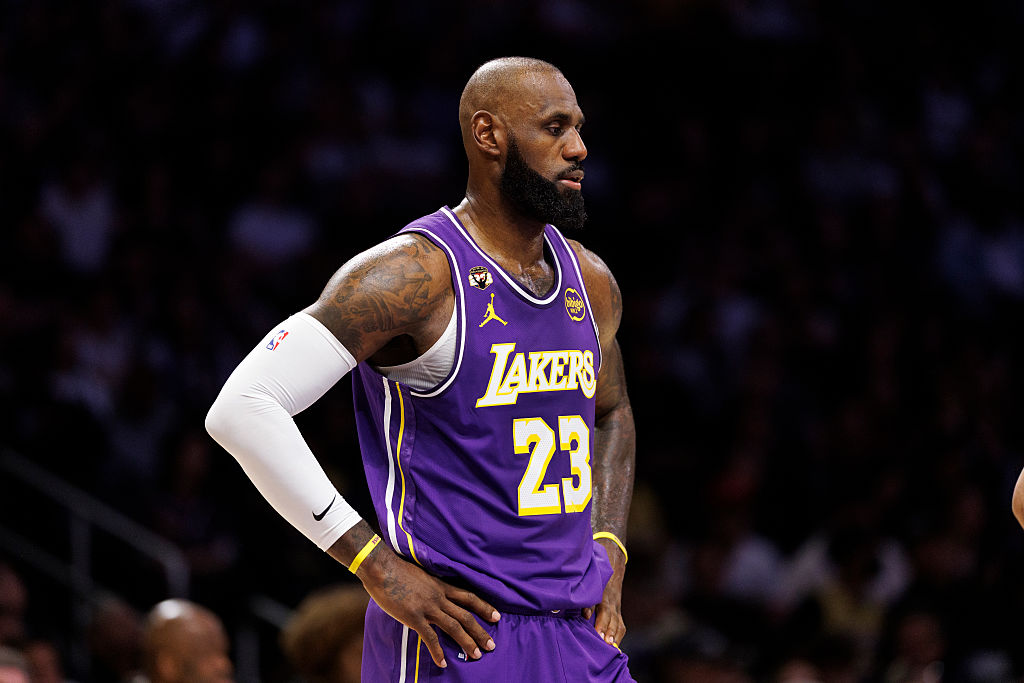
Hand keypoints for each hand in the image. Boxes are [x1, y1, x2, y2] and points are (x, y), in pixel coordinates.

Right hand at [358, 545, 499, 667]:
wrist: (381, 567)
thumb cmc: (397, 569)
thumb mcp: (420, 574)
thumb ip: (429, 585)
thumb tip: (431, 594)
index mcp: (440, 585)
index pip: (468, 597)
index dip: (484, 607)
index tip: (497, 616)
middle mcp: (438, 596)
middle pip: (465, 615)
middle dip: (480, 631)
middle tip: (492, 645)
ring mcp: (427, 607)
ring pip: (454, 627)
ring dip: (466, 642)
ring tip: (476, 655)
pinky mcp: (414, 617)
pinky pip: (430, 637)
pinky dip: (438, 652)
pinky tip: (443, 663)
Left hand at [584, 539, 625, 646]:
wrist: (613, 559)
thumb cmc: (593, 570)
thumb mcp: (586, 574)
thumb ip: (580, 588)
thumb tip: (574, 605)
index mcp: (599, 588)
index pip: (595, 599)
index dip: (590, 608)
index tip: (586, 617)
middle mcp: (609, 597)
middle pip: (608, 613)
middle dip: (605, 626)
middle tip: (602, 639)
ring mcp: (616, 603)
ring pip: (616, 619)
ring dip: (613, 633)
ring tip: (610, 645)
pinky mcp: (618, 608)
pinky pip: (621, 623)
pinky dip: (618, 634)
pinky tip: (615, 645)